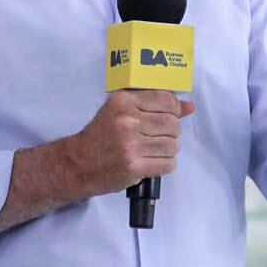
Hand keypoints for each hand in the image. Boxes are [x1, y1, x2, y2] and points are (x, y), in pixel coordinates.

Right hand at [65, 90, 195, 197]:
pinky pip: (167, 164)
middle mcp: (127, 120)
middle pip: (172, 124)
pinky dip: (165, 164)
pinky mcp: (133, 166)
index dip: (174, 109)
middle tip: (158, 136)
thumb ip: (154, 105)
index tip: (170, 115)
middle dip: (171, 132)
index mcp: (123, 101)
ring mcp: (130, 145)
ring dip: (168, 150)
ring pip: (172, 145)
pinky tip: (152, 162)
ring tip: (154, 150)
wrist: (78, 163)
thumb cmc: (101, 136)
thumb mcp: (120, 111)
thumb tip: (189, 106)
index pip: (165, 100)